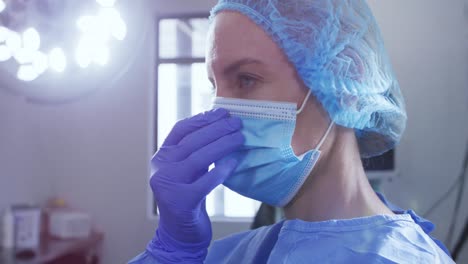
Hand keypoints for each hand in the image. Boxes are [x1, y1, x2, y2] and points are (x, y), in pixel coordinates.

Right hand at [147, 108, 243, 262]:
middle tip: (236, 122)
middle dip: (217, 129)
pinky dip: (221, 171)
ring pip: (198, 159)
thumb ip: (196, 149)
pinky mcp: (181, 202)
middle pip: (191, 142)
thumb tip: (219, 122)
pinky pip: (204, 182)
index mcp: (162, 156)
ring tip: (239, 137)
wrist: (180, 232)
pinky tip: (234, 162)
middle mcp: (161, 168)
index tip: (222, 112)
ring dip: (222, 145)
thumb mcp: (188, 169)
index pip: (180, 130)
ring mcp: (168, 185)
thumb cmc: (188, 195)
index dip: (202, 118)